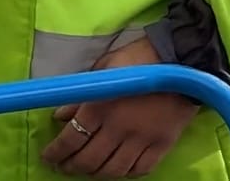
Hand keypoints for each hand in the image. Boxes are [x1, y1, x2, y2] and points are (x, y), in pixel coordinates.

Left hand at [40, 37, 199, 177]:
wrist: (181, 61)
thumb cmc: (137, 59)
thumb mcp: (102, 69)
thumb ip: (80, 94)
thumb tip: (59, 116)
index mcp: (100, 106)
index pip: (71, 138)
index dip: (56, 152)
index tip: (48, 157)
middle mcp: (119, 128)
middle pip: (89, 159)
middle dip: (71, 166)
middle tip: (63, 167)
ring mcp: (141, 140)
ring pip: (113, 170)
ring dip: (94, 174)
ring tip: (85, 170)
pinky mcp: (161, 146)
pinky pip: (139, 170)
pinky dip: (124, 174)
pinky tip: (115, 170)